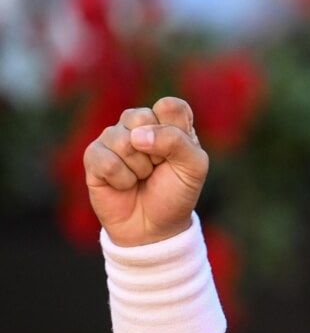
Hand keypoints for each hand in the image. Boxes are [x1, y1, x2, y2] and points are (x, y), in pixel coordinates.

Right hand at [84, 97, 209, 246]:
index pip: (169, 106)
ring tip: (142, 177)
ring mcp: (113, 137)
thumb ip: (176, 141)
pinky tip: (125, 184)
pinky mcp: (93, 155)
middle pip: (141, 116)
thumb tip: (136, 136)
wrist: (154, 226)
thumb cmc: (176, 192)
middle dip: (156, 152)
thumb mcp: (194, 167)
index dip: (176, 133)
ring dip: (139, 168)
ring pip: (123, 141)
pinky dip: (121, 180)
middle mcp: (139, 123)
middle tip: (158, 167)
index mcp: (168, 119)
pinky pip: (106, 161)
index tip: (179, 155)